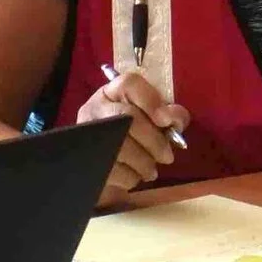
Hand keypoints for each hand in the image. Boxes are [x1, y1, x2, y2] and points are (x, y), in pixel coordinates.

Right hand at [76, 68, 191, 204]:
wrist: (104, 169)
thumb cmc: (133, 140)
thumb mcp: (150, 121)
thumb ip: (167, 115)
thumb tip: (175, 119)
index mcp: (112, 93)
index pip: (129, 84)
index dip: (151, 100)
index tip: (167, 120)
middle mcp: (95, 109)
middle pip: (129, 117)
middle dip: (154, 140)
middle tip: (167, 156)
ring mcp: (87, 135)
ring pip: (124, 148)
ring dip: (145, 163)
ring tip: (151, 170)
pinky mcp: (87, 161)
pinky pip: (117, 171)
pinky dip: (132, 177)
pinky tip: (133, 175)